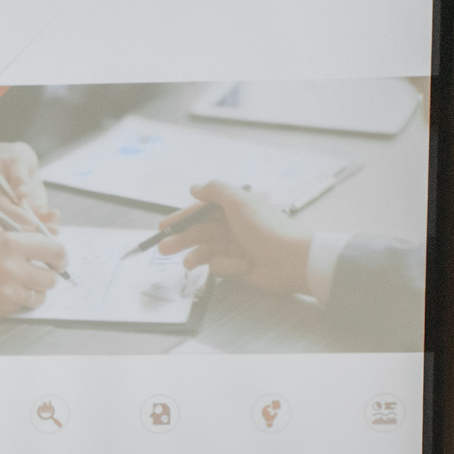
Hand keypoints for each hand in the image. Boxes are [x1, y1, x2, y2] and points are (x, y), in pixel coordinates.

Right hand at [0, 141, 58, 230]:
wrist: (17, 159)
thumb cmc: (13, 157)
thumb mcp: (16, 161)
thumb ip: (18, 177)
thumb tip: (22, 193)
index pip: (3, 208)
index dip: (16, 215)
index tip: (31, 221)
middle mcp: (4, 205)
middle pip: (14, 221)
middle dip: (31, 230)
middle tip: (48, 232)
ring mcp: (17, 209)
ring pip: (26, 224)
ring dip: (41, 229)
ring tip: (55, 230)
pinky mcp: (29, 210)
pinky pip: (37, 218)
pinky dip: (47, 220)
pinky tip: (55, 216)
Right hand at [0, 225, 66, 316]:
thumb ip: (25, 240)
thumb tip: (53, 244)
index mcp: (12, 244)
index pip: (55, 251)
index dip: (61, 257)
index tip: (59, 260)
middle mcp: (13, 268)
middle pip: (51, 278)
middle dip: (48, 276)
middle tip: (40, 274)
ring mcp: (7, 291)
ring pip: (39, 296)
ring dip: (34, 291)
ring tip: (19, 284)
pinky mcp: (1, 308)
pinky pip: (21, 306)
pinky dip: (17, 300)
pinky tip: (3, 292)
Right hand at [156, 181, 308, 294]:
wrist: (290, 260)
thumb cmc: (266, 228)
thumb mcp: (239, 202)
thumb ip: (215, 191)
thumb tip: (194, 188)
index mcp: (236, 208)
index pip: (202, 211)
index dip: (182, 218)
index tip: (163, 227)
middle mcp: (234, 226)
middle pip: (200, 232)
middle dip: (182, 239)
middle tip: (163, 247)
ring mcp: (236, 246)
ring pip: (206, 250)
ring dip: (197, 256)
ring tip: (188, 263)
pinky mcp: (237, 266)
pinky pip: (220, 266)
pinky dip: (227, 266)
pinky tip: (241, 266)